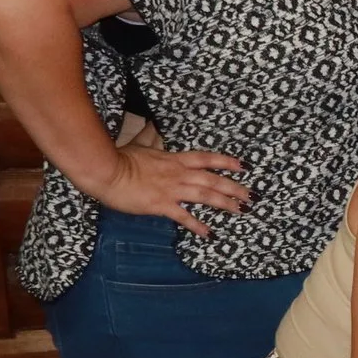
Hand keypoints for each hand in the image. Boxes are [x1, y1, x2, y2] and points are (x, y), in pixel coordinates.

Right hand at [79, 141, 248, 235]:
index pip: (206, 159)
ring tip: (241, 210)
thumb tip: (151, 124)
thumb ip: (149, 137)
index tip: (243, 166)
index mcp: (174, 159)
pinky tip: (210, 233)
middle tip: (252, 196)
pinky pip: (184, 216)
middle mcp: (178, 173)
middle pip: (213, 179)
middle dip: (234, 188)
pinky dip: (198, 225)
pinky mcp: (161, 204)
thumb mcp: (139, 144)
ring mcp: (171, 189)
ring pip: (205, 195)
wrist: (105, 170)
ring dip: (225, 203)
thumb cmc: (120, 157)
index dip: (226, 162)